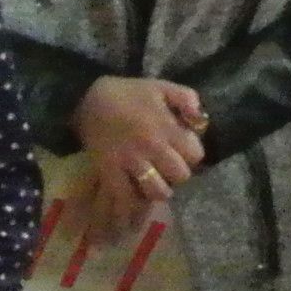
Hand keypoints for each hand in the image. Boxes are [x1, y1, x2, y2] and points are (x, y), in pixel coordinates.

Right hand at [76, 75, 206, 212]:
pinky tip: (135, 202)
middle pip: (180, 176)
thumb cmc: (129, 93)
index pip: (196, 155)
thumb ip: (188, 99)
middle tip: (170, 169)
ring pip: (155, 191)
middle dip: (179, 174)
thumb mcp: (163, 87)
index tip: (186, 153)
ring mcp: (129, 162)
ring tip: (156, 184)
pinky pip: (123, 196)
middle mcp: (151, 148)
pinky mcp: (107, 171)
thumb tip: (202, 121)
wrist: (88, 98)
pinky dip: (132, 203)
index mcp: (167, 128)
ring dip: (159, 190)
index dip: (194, 155)